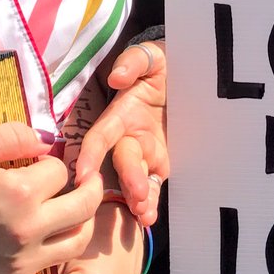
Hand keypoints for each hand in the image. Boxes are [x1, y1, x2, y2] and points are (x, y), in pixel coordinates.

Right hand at [0, 123, 104, 273]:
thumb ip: (10, 136)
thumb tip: (46, 138)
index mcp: (18, 191)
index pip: (60, 170)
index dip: (53, 162)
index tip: (40, 162)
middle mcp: (28, 229)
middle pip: (83, 205)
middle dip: (88, 187)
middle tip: (85, 179)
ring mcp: (22, 265)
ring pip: (78, 243)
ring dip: (85, 224)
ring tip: (77, 212)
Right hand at [76, 40, 167, 225]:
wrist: (189, 75)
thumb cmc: (164, 65)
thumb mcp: (152, 56)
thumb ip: (134, 62)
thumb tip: (117, 79)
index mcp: (121, 113)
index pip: (101, 136)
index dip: (90, 154)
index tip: (83, 173)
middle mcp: (128, 136)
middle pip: (121, 161)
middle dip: (127, 179)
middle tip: (137, 196)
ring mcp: (144, 153)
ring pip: (134, 179)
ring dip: (136, 198)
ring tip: (143, 213)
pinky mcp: (160, 163)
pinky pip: (152, 185)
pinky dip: (149, 203)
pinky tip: (149, 217)